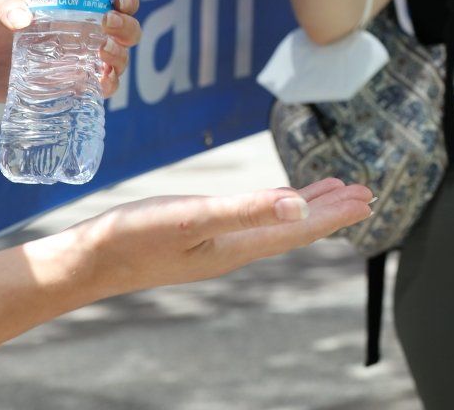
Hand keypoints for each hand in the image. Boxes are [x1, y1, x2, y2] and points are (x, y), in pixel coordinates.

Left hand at [0, 0, 141, 103]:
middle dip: (127, 29)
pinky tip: (101, 81)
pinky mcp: (66, 87)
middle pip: (126, 31)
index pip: (114, 1)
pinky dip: (108, 85)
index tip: (117, 3)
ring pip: (118, 59)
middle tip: (106, 26)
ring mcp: (77, 62)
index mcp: (74, 7)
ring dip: (120, 56)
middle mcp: (82, 34)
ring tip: (102, 54)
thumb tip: (25, 20)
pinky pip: (99, 89)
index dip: (126, 1)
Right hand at [51, 178, 373, 302]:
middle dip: (330, 210)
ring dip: (306, 207)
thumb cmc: (135, 236)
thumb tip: (297, 207)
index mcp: (239, 246)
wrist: (87, 261)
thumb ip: (247, 210)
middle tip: (364, 195)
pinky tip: (273, 199)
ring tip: (333, 192)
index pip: (299, 229)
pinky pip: (250, 220)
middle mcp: (234, 249)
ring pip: (274, 223)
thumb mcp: (194, 216)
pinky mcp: (199, 236)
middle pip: (293, 228)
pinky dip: (272, 206)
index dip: (333, 214)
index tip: (366, 199)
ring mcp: (216, 245)